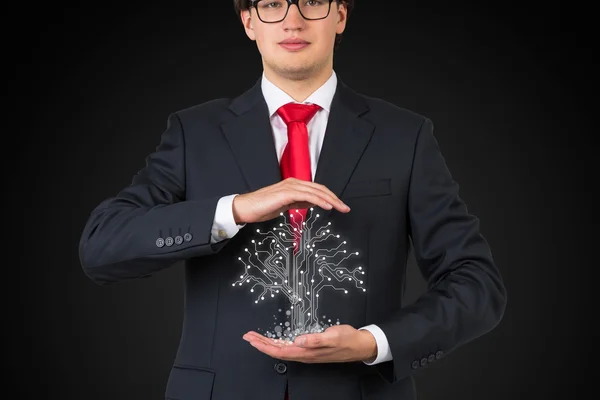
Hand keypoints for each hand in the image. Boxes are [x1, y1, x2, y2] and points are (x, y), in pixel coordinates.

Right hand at [232, 177, 350, 223]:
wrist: (245, 208)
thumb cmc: (261, 208)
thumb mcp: (285, 206)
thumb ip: (298, 202)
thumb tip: (312, 204)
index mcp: (293, 185)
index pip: (317, 189)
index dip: (330, 197)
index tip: (340, 206)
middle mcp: (293, 183)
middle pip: (320, 189)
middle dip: (335, 198)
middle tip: (345, 208)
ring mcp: (290, 187)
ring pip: (316, 191)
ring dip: (331, 200)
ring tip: (341, 208)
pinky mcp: (286, 193)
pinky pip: (307, 196)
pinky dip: (320, 201)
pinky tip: (328, 206)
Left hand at [242, 324, 376, 363]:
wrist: (360, 345)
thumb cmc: (348, 340)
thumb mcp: (333, 336)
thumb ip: (315, 339)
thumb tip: (298, 340)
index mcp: (307, 352)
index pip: (280, 351)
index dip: (264, 346)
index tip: (253, 339)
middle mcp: (305, 354)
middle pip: (277, 351)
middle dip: (261, 344)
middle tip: (248, 336)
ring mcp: (307, 352)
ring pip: (282, 349)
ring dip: (268, 344)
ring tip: (256, 338)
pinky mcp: (310, 348)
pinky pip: (290, 347)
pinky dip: (278, 343)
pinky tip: (274, 341)